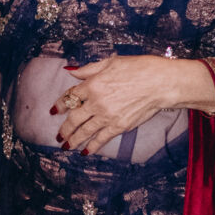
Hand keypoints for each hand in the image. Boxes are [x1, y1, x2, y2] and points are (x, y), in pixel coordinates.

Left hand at [55, 54, 214, 153]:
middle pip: (74, 118)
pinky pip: (101, 139)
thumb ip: (89, 69)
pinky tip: (85, 151)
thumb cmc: (138, 68)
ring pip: (84, 131)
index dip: (60, 104)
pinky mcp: (119, 126)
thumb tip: (71, 72)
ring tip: (66, 146)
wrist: (159, 83)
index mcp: (92, 84)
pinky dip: (92, 146)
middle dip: (64, 128)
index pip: (70, 96)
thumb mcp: (110, 62)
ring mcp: (107, 116)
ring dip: (73, 140)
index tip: (54, 110)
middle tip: (59, 135)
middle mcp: (96, 102)